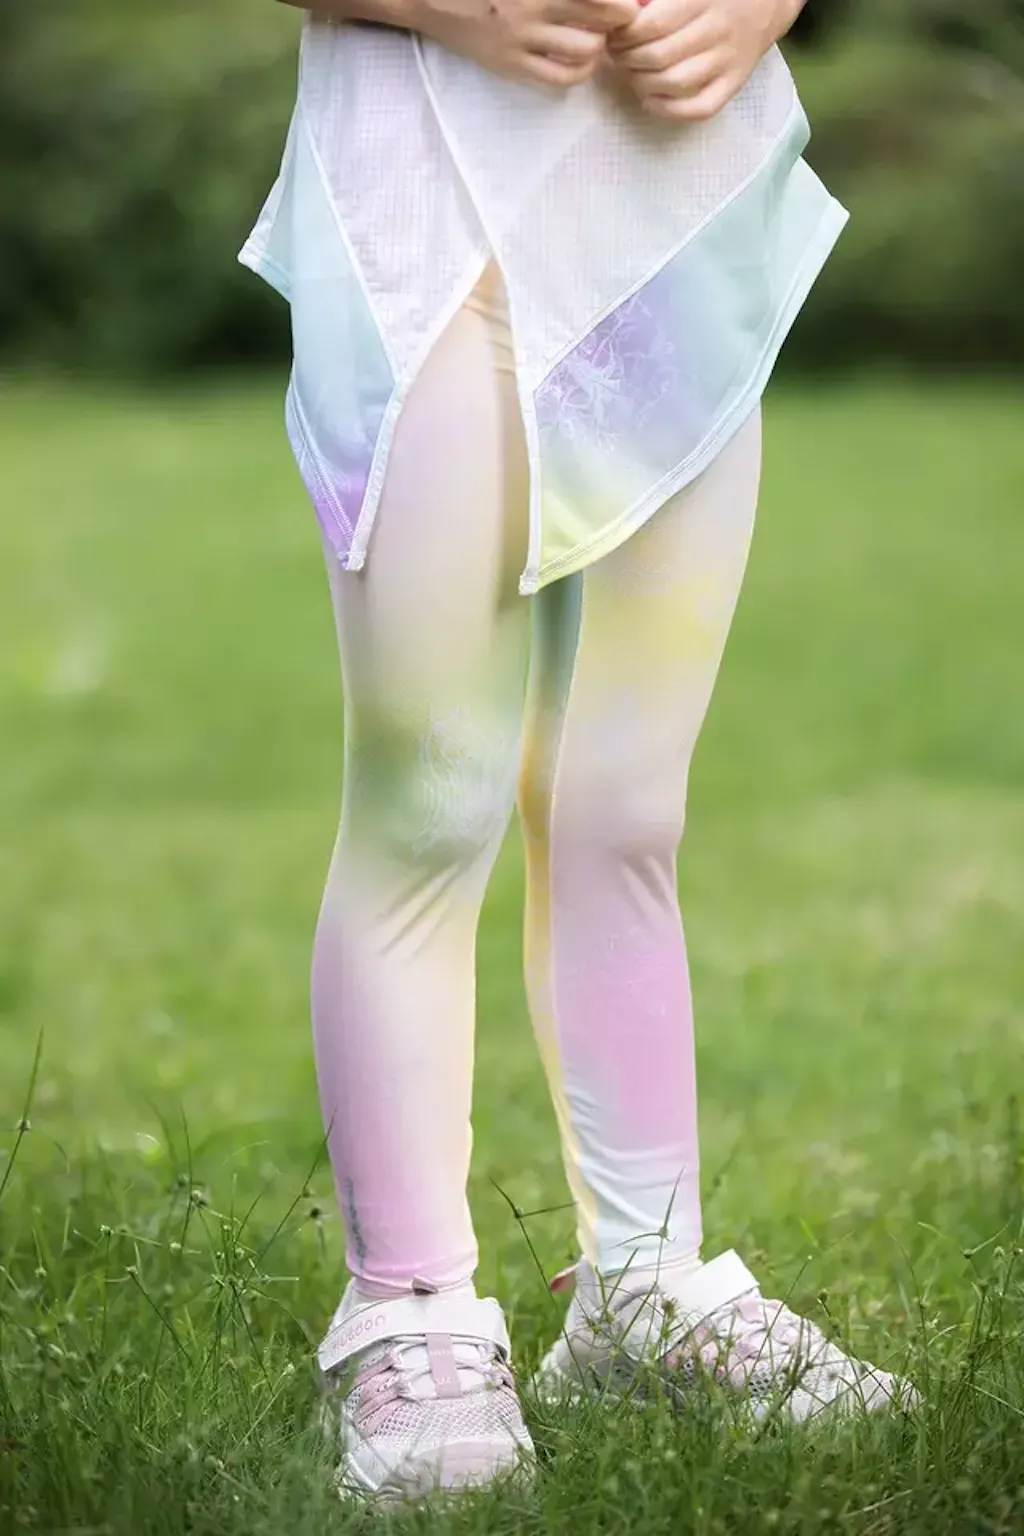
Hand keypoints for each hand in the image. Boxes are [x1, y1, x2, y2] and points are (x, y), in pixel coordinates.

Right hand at [293, 0, 640, 88]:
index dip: (625, 1)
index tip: (625, 2)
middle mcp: (536, 6)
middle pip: (606, 21)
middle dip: (619, 21)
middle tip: (616, 19)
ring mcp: (522, 39)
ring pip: (587, 53)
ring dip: (599, 46)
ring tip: (594, 37)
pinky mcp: (510, 65)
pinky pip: (559, 79)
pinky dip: (578, 72)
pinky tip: (576, 59)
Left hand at [607, 0, 797, 120]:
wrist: (768, 2)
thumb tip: (626, 11)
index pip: (651, 25)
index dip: (624, 35)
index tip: (615, 34)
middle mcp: (717, 30)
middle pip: (658, 56)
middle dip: (627, 59)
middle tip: (618, 54)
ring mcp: (727, 61)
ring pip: (674, 84)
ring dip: (642, 83)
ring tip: (633, 72)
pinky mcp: (733, 84)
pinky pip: (698, 108)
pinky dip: (667, 110)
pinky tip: (650, 98)